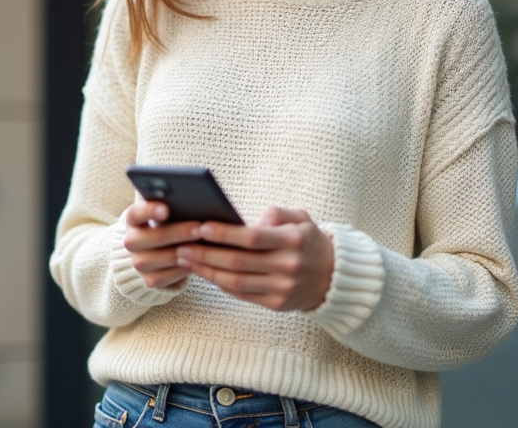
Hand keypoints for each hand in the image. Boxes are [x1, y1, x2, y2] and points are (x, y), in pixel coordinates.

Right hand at [122, 201, 202, 288]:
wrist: (156, 251)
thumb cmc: (166, 225)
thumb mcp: (165, 213)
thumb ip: (172, 206)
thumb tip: (192, 201)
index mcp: (133, 220)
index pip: (136, 213)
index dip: (149, 211)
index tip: (166, 209)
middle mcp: (131, 242)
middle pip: (152, 237)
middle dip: (177, 233)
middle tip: (198, 228)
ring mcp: (138, 263)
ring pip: (161, 258)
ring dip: (184, 252)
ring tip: (203, 246)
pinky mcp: (149, 280)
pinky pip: (167, 277)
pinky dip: (183, 269)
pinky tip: (198, 261)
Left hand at [174, 207, 333, 311]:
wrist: (335, 277)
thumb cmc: (309, 241)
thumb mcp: (301, 218)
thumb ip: (275, 213)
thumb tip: (244, 222)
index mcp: (293, 241)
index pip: (251, 238)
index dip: (224, 234)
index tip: (201, 227)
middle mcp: (288, 266)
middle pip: (238, 262)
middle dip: (206, 253)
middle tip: (182, 245)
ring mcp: (283, 288)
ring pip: (236, 281)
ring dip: (207, 271)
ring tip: (186, 259)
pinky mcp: (277, 304)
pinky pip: (242, 295)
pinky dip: (220, 284)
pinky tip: (205, 273)